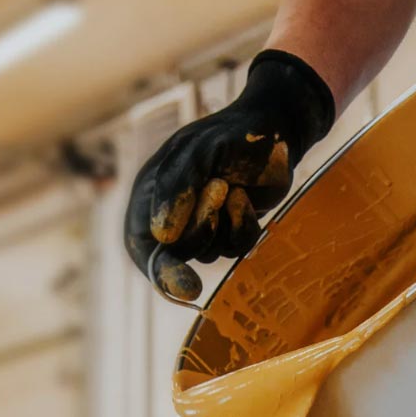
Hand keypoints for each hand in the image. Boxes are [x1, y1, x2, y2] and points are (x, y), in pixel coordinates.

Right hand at [125, 50, 334, 301]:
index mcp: (150, 194)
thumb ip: (176, 188)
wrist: (273, 129)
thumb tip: (161, 236)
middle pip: (177, 254)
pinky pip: (236, 248)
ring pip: (209, 253)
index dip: (160, 270)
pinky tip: (245, 197)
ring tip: (231, 185)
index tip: (186, 287)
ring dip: (224, 223)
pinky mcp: (231, 229)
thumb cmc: (229, 134)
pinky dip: (244, 226)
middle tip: (219, 188)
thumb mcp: (197, 151)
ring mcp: (203, 224)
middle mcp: (172, 214)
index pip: (141, 245)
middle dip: (202, 227)